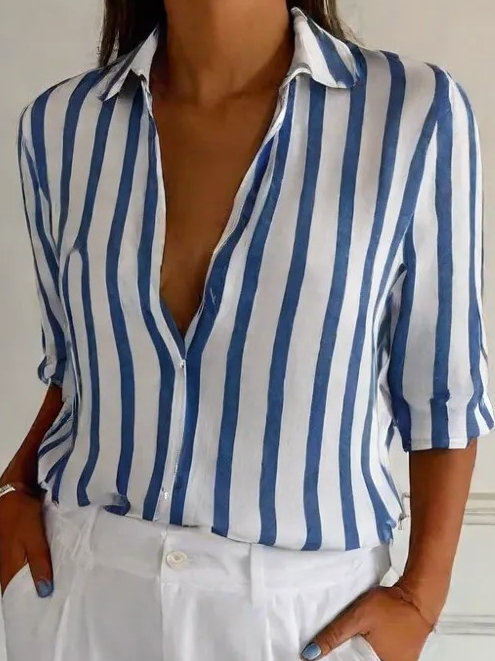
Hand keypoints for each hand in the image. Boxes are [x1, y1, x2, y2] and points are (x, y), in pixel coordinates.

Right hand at [0, 485, 52, 597]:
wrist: (13, 492)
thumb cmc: (23, 515)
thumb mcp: (35, 538)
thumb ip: (40, 563)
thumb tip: (44, 593)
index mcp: (8, 567)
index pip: (14, 595)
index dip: (28, 603)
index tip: (44, 611)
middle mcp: (3, 566)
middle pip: (16, 586)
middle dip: (32, 593)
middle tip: (54, 600)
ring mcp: (5, 556)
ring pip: (18, 575)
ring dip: (32, 580)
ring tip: (54, 587)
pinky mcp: (10, 547)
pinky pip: (20, 564)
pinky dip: (31, 568)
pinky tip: (45, 568)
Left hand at [300, 583, 434, 660]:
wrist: (418, 596)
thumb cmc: (392, 606)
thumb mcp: (357, 617)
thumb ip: (334, 635)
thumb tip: (310, 654)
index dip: (336, 660)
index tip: (322, 656)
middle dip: (346, 657)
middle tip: (334, 646)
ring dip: (357, 654)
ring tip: (348, 643)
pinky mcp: (402, 656)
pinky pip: (379, 657)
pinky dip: (368, 651)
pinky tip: (361, 642)